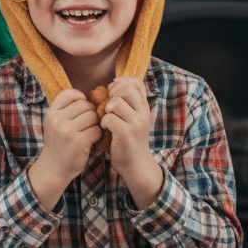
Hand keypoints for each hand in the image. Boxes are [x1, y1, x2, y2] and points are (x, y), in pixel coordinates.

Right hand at [28, 89, 100, 209]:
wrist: (53, 168)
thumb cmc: (58, 143)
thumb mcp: (54, 123)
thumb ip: (66, 110)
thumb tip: (88, 97)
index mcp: (51, 113)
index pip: (69, 93)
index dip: (80, 97)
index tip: (82, 108)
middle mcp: (58, 120)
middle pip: (85, 104)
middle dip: (90, 112)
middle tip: (88, 123)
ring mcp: (68, 131)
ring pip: (93, 116)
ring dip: (95, 124)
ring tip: (89, 131)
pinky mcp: (79, 142)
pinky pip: (97, 130)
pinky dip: (97, 135)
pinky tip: (91, 140)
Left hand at [102, 76, 163, 207]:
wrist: (136, 165)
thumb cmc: (128, 139)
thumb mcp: (131, 118)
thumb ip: (126, 103)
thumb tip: (110, 87)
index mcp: (143, 107)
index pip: (136, 82)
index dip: (121, 82)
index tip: (112, 92)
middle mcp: (143, 113)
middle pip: (126, 89)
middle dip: (112, 94)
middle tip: (108, 106)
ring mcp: (136, 123)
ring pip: (116, 102)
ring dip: (106, 109)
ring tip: (106, 118)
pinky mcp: (127, 134)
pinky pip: (110, 118)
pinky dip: (103, 122)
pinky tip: (105, 129)